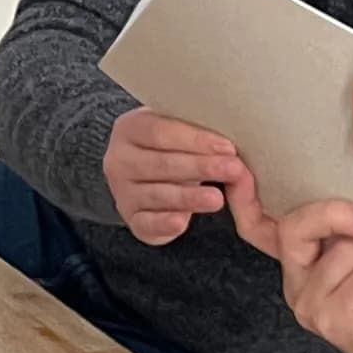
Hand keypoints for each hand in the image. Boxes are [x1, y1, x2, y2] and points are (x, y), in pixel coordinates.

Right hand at [103, 107, 247, 244]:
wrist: (154, 174)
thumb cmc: (176, 146)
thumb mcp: (181, 129)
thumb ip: (198, 128)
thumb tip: (231, 138)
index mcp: (130, 128)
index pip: (160, 132)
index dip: (195, 140)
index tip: (227, 146)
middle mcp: (119, 160)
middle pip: (160, 163)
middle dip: (200, 167)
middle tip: (233, 169)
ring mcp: (122, 192)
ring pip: (157, 194)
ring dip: (189, 197)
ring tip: (217, 198)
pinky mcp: (132, 219)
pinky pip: (146, 223)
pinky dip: (164, 224)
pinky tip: (181, 223)